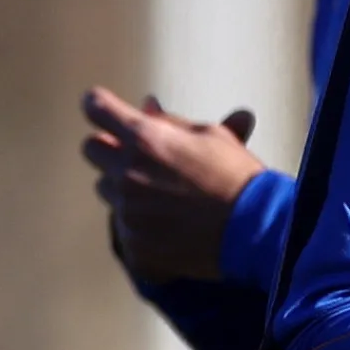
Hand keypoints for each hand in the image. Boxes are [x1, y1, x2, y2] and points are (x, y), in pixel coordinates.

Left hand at [80, 87, 265, 283]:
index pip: (97, 108)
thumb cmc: (238, 176)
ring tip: (167, 196)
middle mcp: (127, 174)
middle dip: (111, 148)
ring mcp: (127, 213)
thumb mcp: (213, 137)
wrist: (257, 230)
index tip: (102, 107)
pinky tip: (175, 226)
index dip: (99, 104)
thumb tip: (148, 105)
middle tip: (142, 157)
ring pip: (108, 190)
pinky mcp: (133, 245)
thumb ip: (172, 122)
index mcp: (145, 139)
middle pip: (92, 149)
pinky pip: (125, 228)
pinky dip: (144, 226)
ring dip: (127, 188)